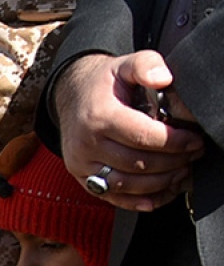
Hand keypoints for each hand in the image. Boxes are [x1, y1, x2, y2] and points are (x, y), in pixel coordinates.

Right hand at [52, 51, 204, 211]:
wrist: (71, 97)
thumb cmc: (104, 84)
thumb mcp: (125, 65)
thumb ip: (146, 65)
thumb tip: (163, 78)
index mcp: (99, 117)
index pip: (142, 137)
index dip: (174, 142)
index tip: (194, 141)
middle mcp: (86, 144)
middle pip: (137, 163)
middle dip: (172, 162)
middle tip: (193, 156)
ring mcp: (82, 165)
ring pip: (126, 184)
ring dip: (159, 182)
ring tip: (181, 171)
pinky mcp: (82, 178)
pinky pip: (113, 197)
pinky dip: (140, 201)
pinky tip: (161, 194)